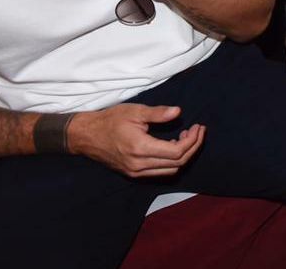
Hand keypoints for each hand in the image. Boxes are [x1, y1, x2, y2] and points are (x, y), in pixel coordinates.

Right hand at [67, 104, 205, 177]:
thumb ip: (158, 113)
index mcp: (141, 148)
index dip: (193, 140)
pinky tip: (172, 145)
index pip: (177, 152)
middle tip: (197, 131)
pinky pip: (160, 171)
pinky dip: (172, 161)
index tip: (198, 127)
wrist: (87, 136)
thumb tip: (178, 112)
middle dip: (193, 147)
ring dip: (184, 156)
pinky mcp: (134, 173)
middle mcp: (139, 165)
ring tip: (186, 137)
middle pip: (177, 163)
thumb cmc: (110, 120)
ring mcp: (136, 172)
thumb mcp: (135, 111)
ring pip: (170, 170)